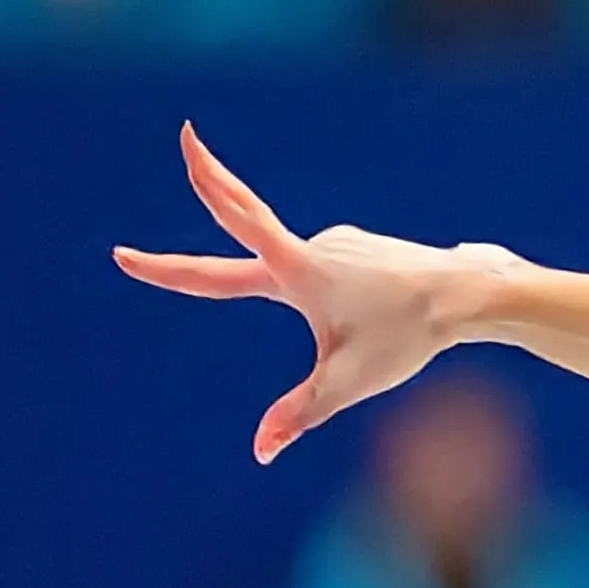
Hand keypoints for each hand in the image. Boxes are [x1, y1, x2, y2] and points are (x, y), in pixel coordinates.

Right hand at [112, 122, 496, 461]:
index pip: (216, 268)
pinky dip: (340, 299)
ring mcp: (331, 241)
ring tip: (381, 326)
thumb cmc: (407, 337)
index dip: (166, 268)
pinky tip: (388, 312)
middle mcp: (307, 248)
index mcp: (293, 274)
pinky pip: (330, 276)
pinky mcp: (352, 246)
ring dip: (324, 309)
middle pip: (244, 211)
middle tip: (186, 134)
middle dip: (210, 174)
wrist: (466, 295)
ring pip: (302, 278)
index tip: (122, 254)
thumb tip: (261, 453)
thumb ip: (299, 414)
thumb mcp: (348, 383)